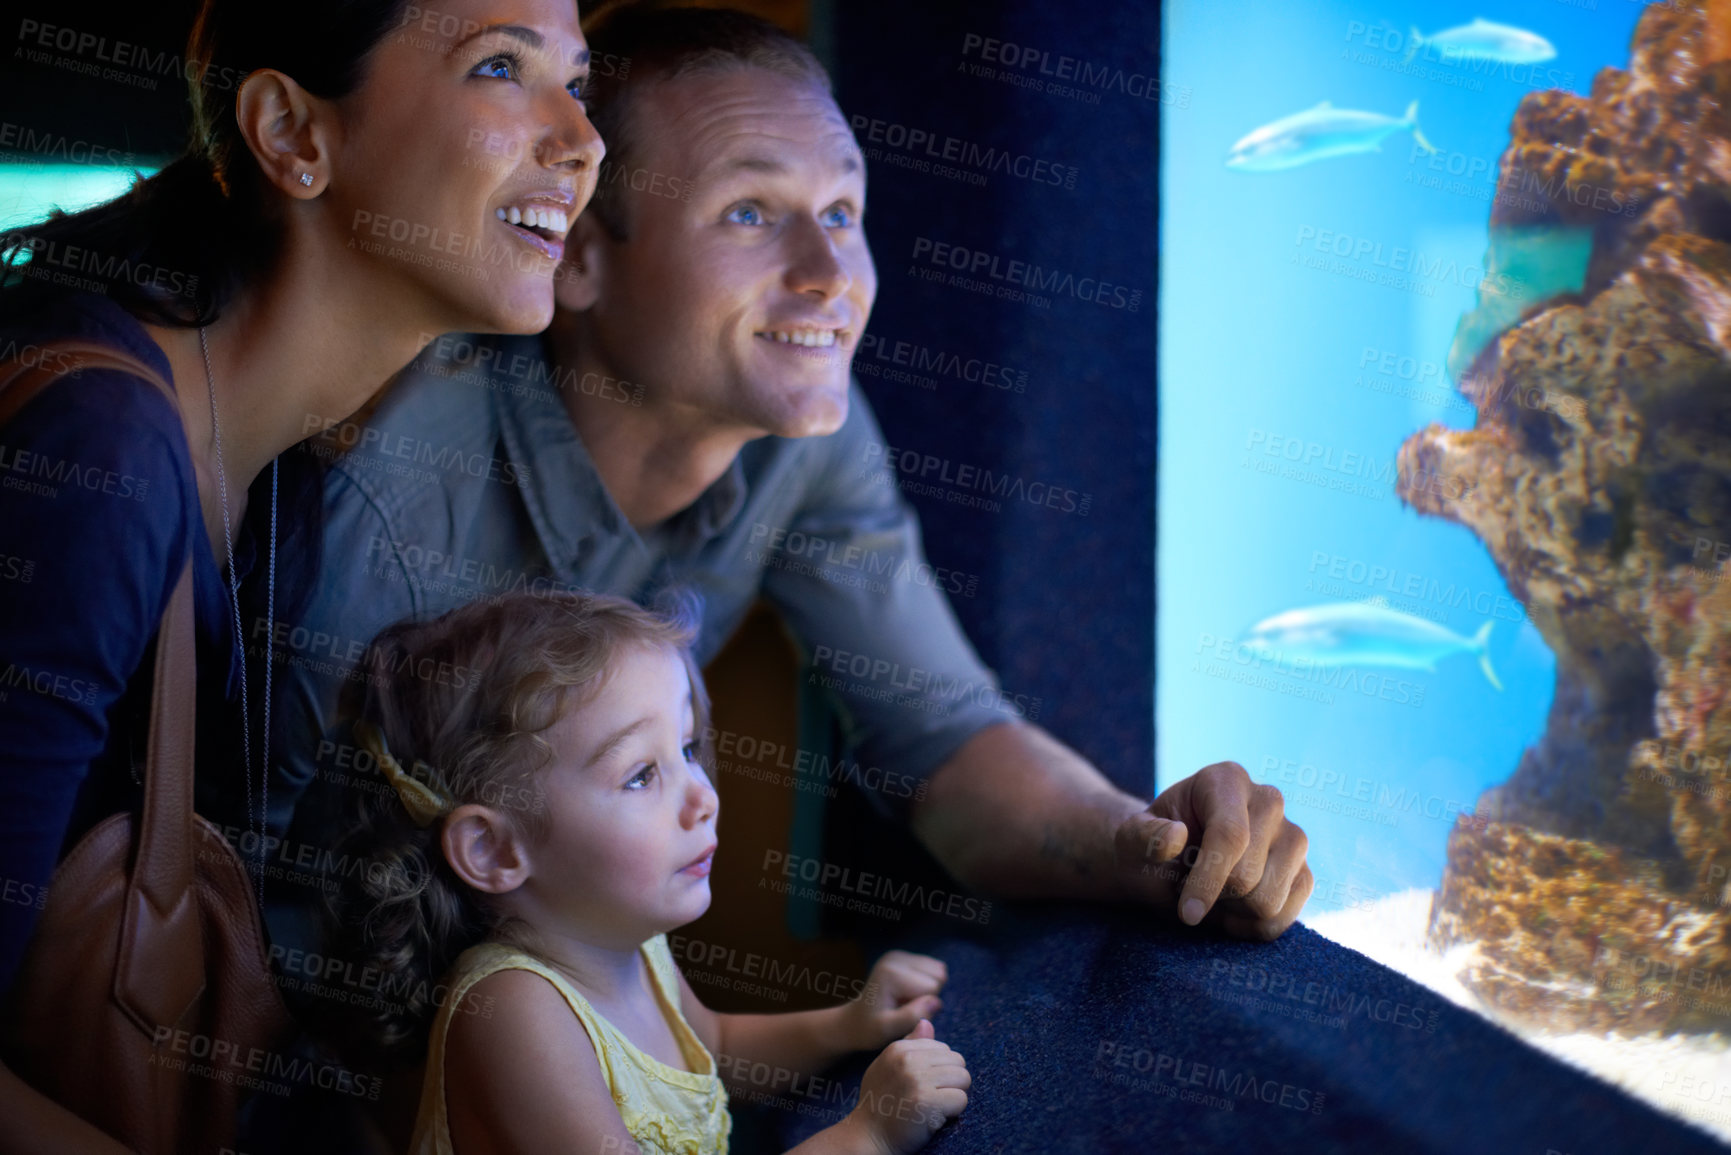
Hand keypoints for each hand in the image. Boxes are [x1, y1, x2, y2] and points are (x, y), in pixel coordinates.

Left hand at [839, 951, 946, 1050]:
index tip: (903, 1013)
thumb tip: (937, 1001)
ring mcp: (898, 955)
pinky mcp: (902, 956)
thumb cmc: (870, 1029)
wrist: (854, 1021)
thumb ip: (913, 1016)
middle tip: (904, 1007)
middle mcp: (895, 957)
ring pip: (938, 970)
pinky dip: (924, 983)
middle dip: (927, 996)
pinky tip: (906, 993)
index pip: (932, 988)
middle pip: (938, 975)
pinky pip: (932, 968)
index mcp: (891, 973)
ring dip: (926, 990)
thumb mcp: (889, 1029)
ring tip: (904, 1001)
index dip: (923, 1006)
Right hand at [848, 1019, 968, 1154]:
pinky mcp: (927, 1102)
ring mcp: (917, 1079)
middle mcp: (907, 1059)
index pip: (944, 1049)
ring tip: (934, 1107)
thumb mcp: (888, 1067)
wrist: (868, 1137)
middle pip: (958, 1062)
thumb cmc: (881, 1103)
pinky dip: (954, 1113)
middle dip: (951, 1082)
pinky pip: (961, 1100)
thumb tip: (928, 1022)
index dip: (940, 1071)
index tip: (923, 1087)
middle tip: (932, 1099)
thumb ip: (910, 1044)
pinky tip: (935, 1118)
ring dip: (954, 1097)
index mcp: (899, 1048)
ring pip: (963, 1079)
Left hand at [1113, 760, 1312, 939]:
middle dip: (1212, 896)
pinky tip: (1232, 910)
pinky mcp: (1304, 873)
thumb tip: (1176, 836)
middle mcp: (1269, 801)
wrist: (1170, 866)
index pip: (1230, 835)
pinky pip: (1285, 918)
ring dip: (1231, 912)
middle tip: (1190, 889)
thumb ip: (1143, 835)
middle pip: (1248, 876)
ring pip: (1269, 902)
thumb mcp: (1131, 840)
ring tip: (1212, 894)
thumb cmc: (1150, 849)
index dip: (1207, 880)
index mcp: (1226, 780)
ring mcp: (1293, 837)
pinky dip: (1252, 927)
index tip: (1185, 912)